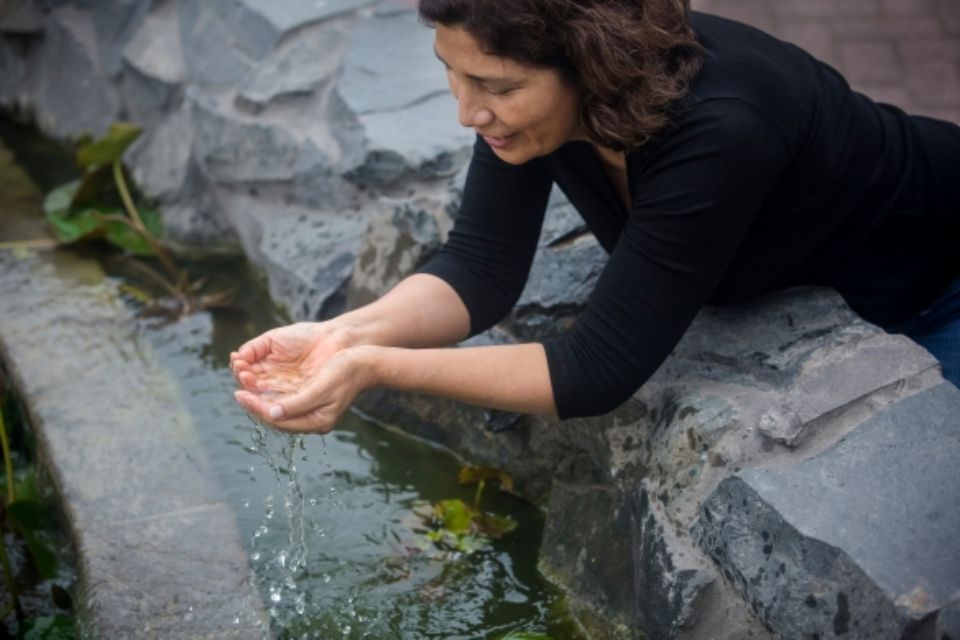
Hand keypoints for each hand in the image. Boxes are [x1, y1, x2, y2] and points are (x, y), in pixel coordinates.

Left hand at [232, 325, 378, 432]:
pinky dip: (270, 390)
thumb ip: (297, 403)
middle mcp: (312, 419)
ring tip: (245, 384)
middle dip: (255, 403)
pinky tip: (259, 382)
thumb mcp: (322, 387)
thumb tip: (271, 413)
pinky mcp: (310, 397)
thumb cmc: (347, 372)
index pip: (277, 420)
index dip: (256, 408)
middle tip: (237, 390)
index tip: (239, 394)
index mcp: (317, 422)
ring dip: (260, 396)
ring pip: (277, 407)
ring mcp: (311, 409)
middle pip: (275, 416)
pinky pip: (284, 398)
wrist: (367, 362)